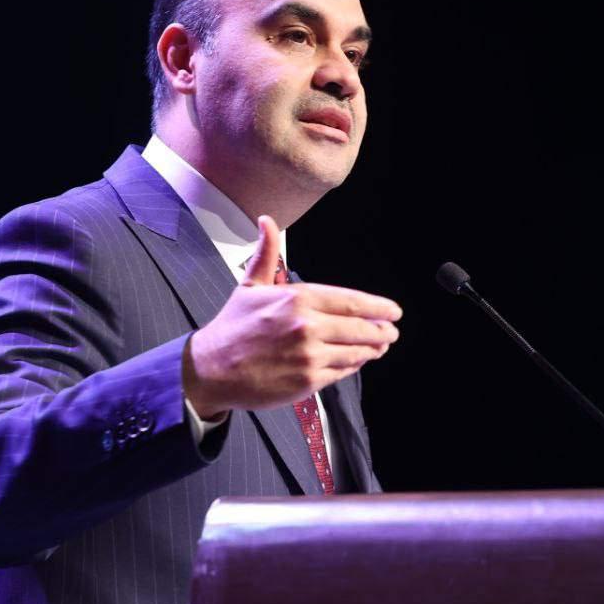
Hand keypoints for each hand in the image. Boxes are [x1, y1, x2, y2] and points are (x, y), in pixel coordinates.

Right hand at [182, 215, 401, 418]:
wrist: (211, 369)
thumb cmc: (232, 326)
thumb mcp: (250, 285)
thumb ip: (268, 253)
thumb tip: (267, 221)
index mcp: (298, 299)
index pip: (351, 302)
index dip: (378, 307)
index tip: (393, 311)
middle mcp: (307, 326)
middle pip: (360, 328)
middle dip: (382, 330)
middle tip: (391, 331)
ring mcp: (309, 356)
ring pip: (355, 352)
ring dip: (372, 349)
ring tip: (379, 346)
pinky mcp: (307, 382)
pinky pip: (341, 372)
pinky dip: (353, 366)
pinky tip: (357, 361)